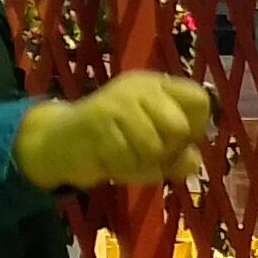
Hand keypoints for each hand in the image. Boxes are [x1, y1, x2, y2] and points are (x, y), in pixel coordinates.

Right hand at [19, 72, 215, 190]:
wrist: (59, 141)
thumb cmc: (114, 144)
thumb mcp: (153, 152)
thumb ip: (178, 158)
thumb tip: (191, 160)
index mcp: (159, 87)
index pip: (199, 100)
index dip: (195, 128)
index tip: (177, 141)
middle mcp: (141, 87)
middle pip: (179, 127)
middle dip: (167, 152)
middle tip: (146, 153)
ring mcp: (119, 100)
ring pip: (153, 147)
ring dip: (141, 165)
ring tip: (124, 158)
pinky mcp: (98, 119)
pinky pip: (127, 157)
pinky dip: (121, 170)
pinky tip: (108, 161)